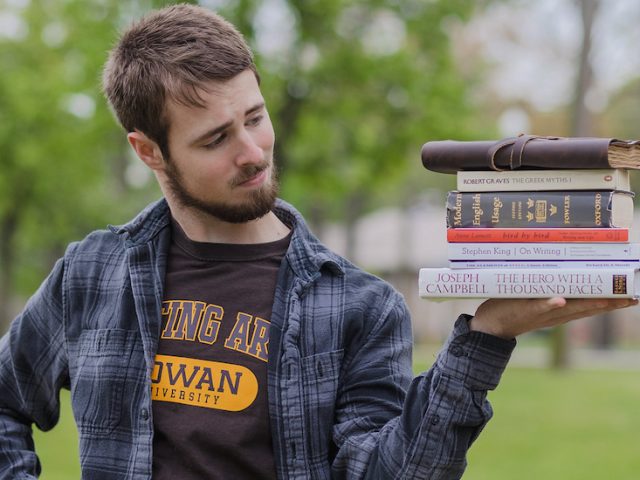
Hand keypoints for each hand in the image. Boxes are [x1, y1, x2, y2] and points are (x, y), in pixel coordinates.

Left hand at [470, 297, 637, 338]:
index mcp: (560, 309)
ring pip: (568, 308)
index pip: (590, 304)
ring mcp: (540, 312)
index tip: (633, 295)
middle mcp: (555, 313)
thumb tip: (562, 271)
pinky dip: (549, 304)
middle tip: (633, 297)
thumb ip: (549, 288)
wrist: (490, 327)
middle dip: (610, 303)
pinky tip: (561, 300)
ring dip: (587, 304)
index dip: (612, 301)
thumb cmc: (513, 307)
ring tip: (609, 299)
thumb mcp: (535, 297)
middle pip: (587, 307)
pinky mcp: (523, 309)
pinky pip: (537, 306)